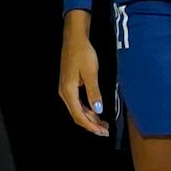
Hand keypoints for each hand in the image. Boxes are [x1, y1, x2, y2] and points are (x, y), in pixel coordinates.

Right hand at [59, 12, 107, 135]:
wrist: (75, 38)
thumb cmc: (83, 53)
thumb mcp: (91, 73)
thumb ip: (94, 92)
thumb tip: (98, 111)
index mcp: (68, 91)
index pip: (79, 115)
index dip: (91, 126)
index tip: (102, 132)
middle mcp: (65, 93)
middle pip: (77, 115)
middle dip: (91, 125)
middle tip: (105, 131)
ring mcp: (66, 90)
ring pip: (77, 110)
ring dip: (90, 118)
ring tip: (103, 124)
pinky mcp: (70, 86)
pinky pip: (78, 103)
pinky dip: (87, 110)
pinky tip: (97, 112)